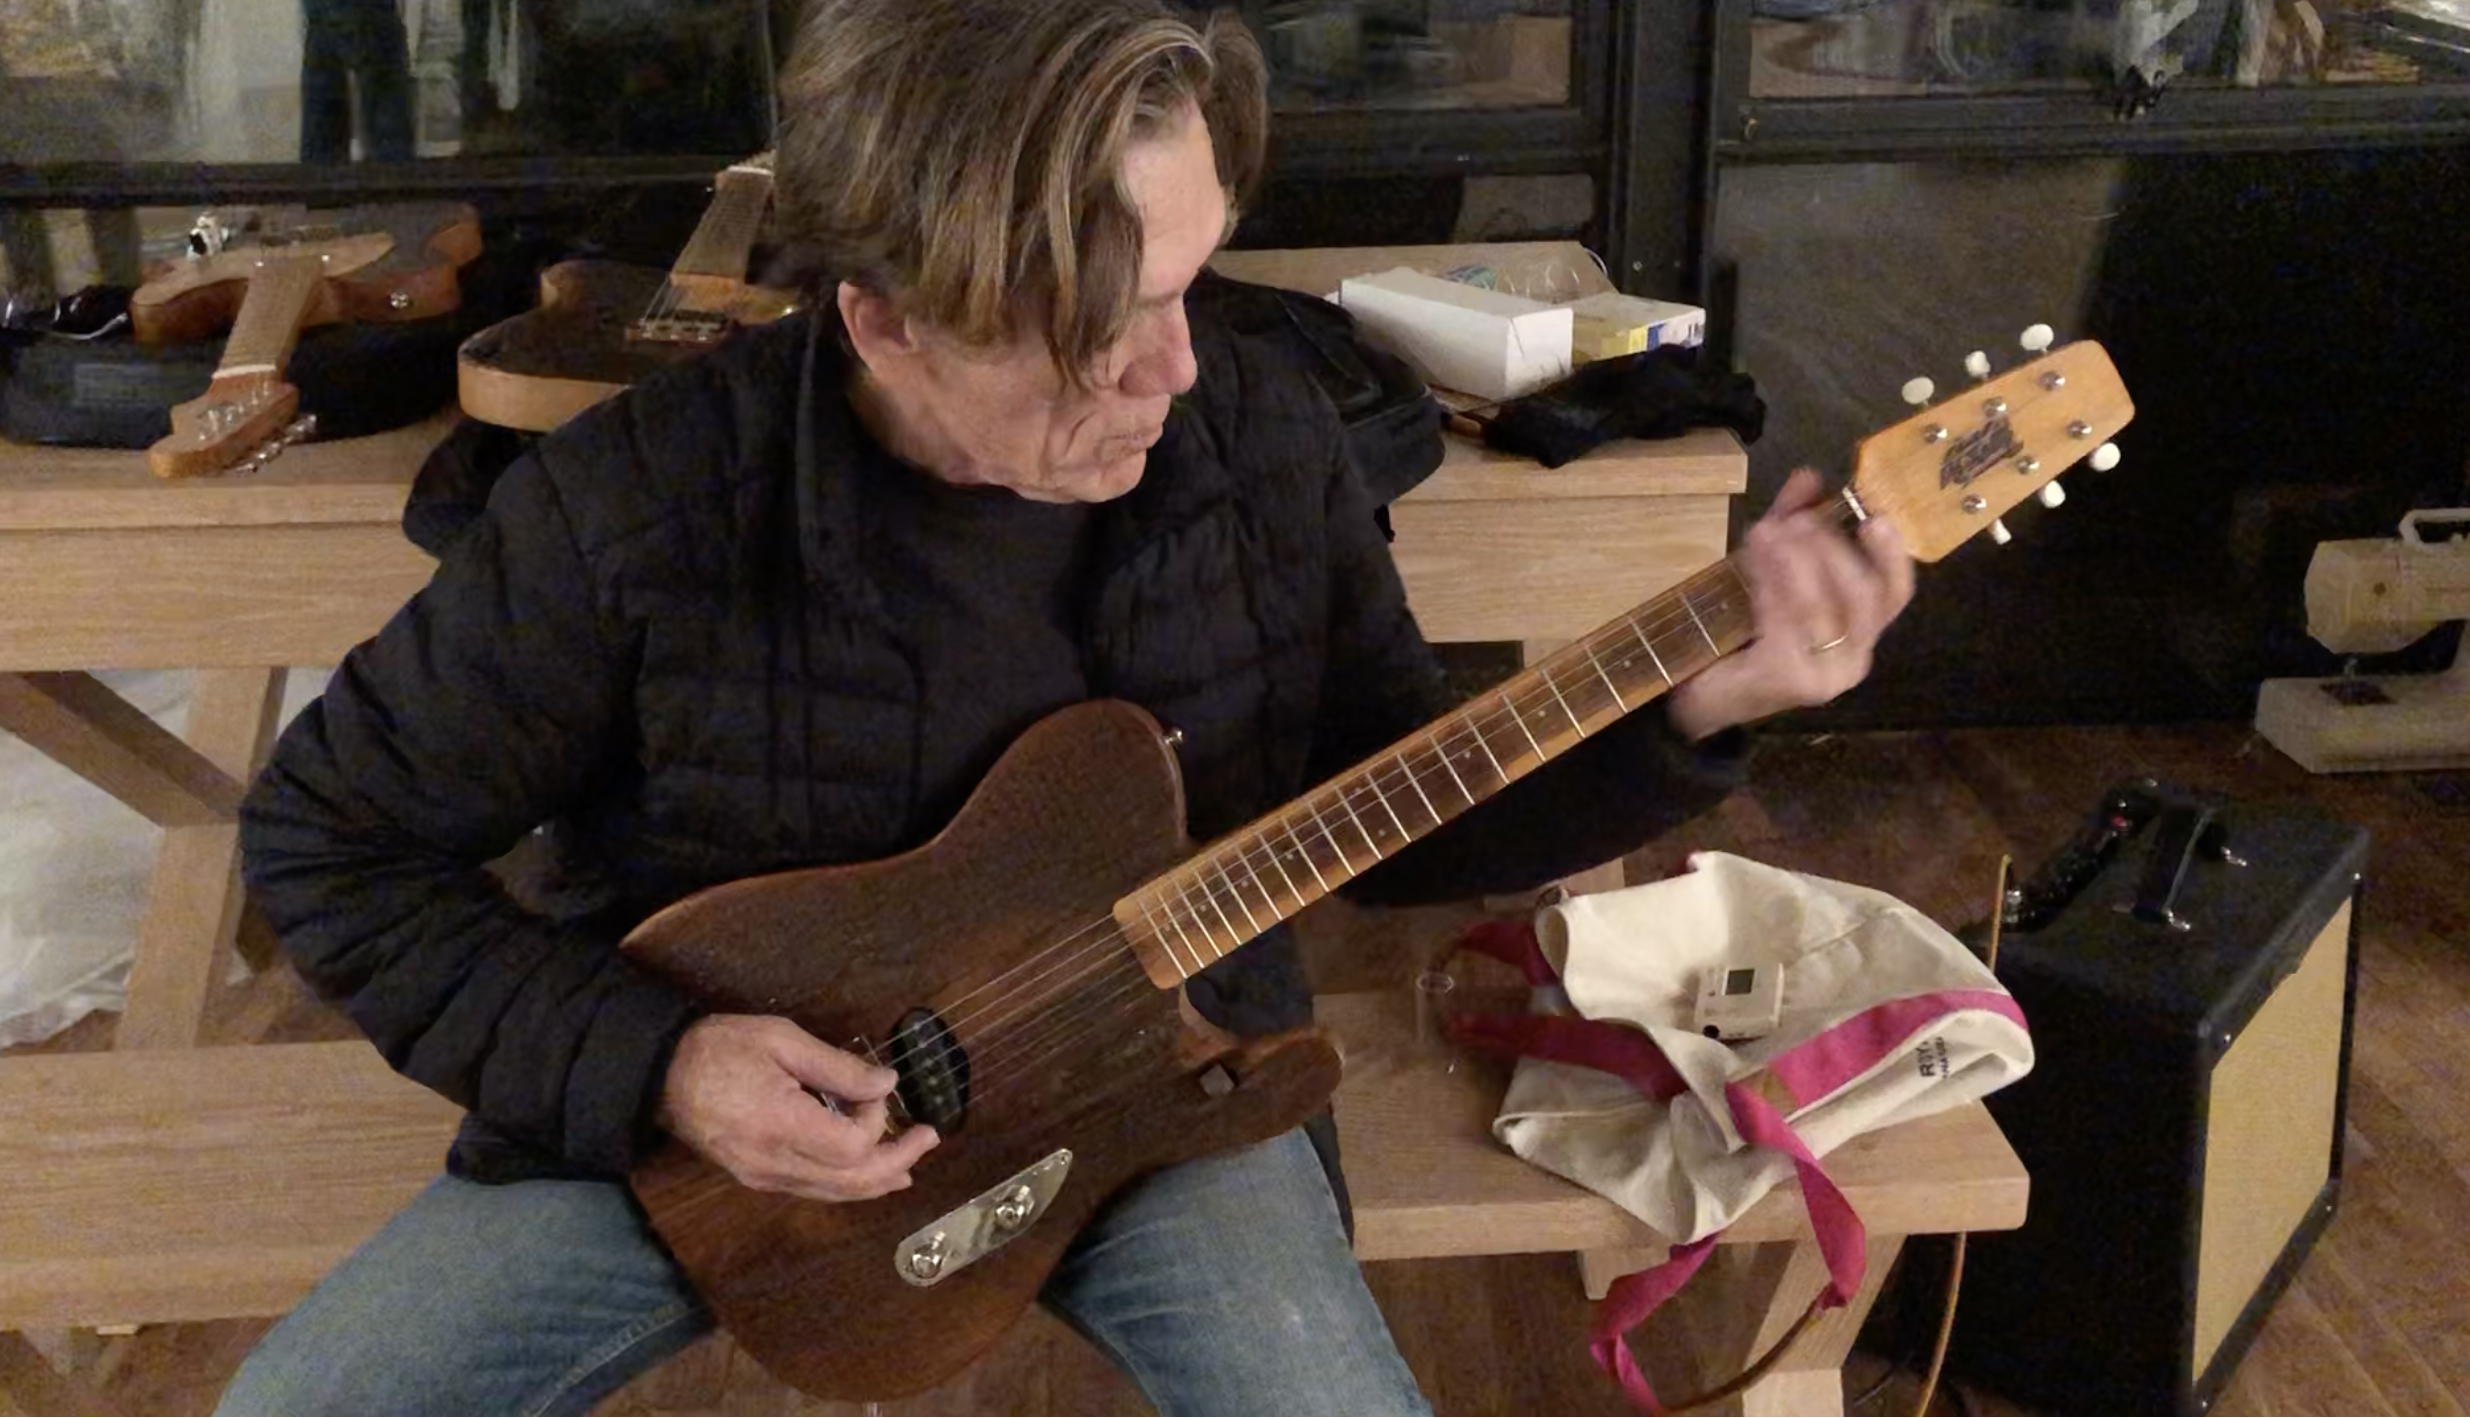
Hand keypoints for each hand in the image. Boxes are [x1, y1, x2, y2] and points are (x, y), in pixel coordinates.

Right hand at [657, 1014, 937, 1200]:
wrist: (658, 1076)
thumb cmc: (719, 1048)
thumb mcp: (781, 1040)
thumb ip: (837, 1067)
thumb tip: (888, 1084)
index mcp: (780, 1126)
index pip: (852, 1147)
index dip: (875, 1120)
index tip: (873, 1087)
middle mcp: (773, 1164)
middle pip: (850, 1182)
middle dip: (896, 1162)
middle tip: (929, 1138)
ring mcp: (763, 1178)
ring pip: (833, 1194)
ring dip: (876, 1181)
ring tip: (910, 1165)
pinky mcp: (756, 1178)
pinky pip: (812, 1189)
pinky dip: (847, 1184)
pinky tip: (865, 1177)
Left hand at [1667, 468, 1914, 739]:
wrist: (1698, 693)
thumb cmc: (1740, 633)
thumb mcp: (1768, 568)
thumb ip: (1792, 525)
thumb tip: (1810, 476)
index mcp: (1859, 632)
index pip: (1894, 594)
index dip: (1891, 556)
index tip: (1874, 518)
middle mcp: (1853, 659)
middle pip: (1865, 598)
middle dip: (1832, 550)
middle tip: (1796, 521)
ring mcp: (1824, 676)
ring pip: (1823, 607)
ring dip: (1795, 562)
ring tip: (1767, 531)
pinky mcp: (1789, 682)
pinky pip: (1788, 625)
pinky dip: (1773, 587)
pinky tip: (1754, 563)